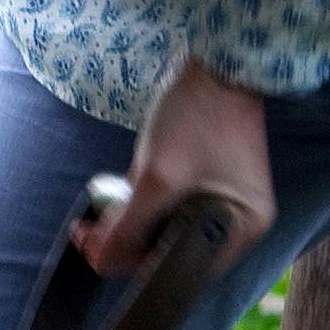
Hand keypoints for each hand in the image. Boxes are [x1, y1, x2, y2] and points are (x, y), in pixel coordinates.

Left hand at [78, 56, 273, 275]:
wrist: (217, 61)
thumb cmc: (199, 116)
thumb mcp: (157, 178)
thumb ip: (128, 227)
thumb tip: (101, 262)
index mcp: (242, 228)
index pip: (183, 269)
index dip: (136, 266)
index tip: (99, 254)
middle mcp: (238, 221)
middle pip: (172, 249)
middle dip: (127, 245)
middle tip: (88, 236)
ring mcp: (222, 199)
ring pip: (165, 227)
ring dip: (128, 225)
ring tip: (92, 222)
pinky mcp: (206, 179)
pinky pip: (168, 205)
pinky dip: (141, 206)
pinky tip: (115, 198)